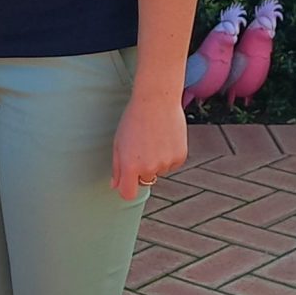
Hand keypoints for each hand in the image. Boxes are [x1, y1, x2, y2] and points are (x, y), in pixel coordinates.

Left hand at [112, 87, 187, 201]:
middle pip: (144, 181)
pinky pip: (172, 164)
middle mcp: (149, 168)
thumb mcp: (119, 143)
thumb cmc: (133, 119)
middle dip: (141, 170)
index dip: (126, 190)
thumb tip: (115, 186)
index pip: (128, 194)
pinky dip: (169, 155)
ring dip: (156, 161)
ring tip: (153, 138)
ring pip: (159, 171)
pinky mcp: (180, 157)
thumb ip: (117, 167)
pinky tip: (165, 138)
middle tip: (141, 147)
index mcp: (130, 166)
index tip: (126, 183)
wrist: (157, 100)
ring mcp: (166, 163)